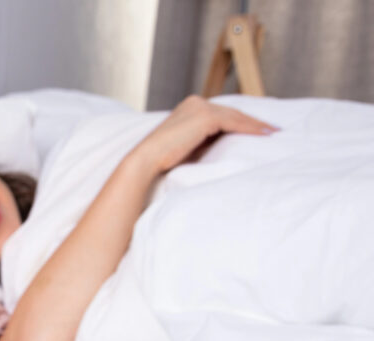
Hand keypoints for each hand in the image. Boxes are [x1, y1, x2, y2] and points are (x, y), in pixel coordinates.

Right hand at [129, 95, 277, 175]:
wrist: (147, 160)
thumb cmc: (163, 159)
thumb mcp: (188, 144)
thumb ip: (204, 138)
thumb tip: (226, 143)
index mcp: (190, 106)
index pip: (222, 113)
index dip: (242, 121)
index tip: (258, 129)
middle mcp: (195, 102)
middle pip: (231, 112)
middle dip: (252, 121)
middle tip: (272, 130)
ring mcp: (200, 107)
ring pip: (235, 116)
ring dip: (256, 125)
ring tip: (272, 133)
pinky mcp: (205, 117)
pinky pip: (234, 122)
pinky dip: (251, 128)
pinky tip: (264, 134)